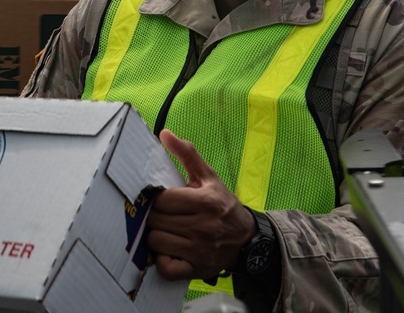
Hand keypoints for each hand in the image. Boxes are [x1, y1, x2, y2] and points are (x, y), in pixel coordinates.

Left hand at [146, 129, 254, 280]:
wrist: (247, 239)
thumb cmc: (223, 206)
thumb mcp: (208, 177)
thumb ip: (187, 154)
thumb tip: (164, 133)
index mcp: (205, 202)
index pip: (162, 200)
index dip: (158, 199)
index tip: (163, 200)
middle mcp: (203, 227)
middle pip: (155, 220)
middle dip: (155, 216)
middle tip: (164, 215)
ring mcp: (200, 251)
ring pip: (156, 242)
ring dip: (156, 236)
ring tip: (167, 230)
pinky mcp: (197, 270)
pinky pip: (165, 267)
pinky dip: (162, 260)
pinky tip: (169, 249)